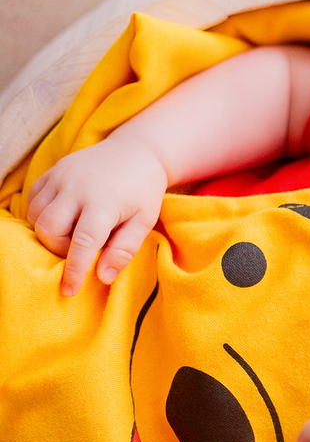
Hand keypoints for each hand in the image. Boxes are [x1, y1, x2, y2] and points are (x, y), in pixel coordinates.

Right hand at [26, 136, 167, 296]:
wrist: (136, 151)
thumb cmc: (143, 191)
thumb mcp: (144, 221)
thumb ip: (125, 249)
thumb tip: (103, 277)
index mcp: (104, 202)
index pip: (82, 242)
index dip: (74, 269)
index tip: (70, 290)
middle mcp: (76, 188)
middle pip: (49, 230)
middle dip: (59, 248)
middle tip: (81, 249)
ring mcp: (60, 177)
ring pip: (35, 216)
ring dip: (49, 233)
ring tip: (74, 232)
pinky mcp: (51, 172)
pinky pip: (32, 201)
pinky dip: (40, 216)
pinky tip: (62, 219)